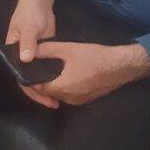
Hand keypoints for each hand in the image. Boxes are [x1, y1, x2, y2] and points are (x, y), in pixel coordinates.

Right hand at [6, 0, 58, 107]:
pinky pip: (47, 69)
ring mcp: (34, 55)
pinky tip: (62, 86)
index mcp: (13, 52)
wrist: (40, 1)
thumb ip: (27, 43)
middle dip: (40, 93)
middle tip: (53, 103)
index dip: (29, 88)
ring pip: (39, 76)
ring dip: (47, 88)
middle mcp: (22, 57)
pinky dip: (53, 78)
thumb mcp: (28, 27)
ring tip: (58, 100)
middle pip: (29, 79)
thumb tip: (26, 59)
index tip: (40, 97)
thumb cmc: (29, 13)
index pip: (18, 74)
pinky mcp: (45, 52)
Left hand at [31, 42, 149, 107]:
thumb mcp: (67, 49)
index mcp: (61, 88)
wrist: (120, 66)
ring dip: (54, 85)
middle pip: (49, 92)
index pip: (39, 88)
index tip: (29, 69)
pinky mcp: (87, 99)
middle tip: (38, 68)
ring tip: (50, 70)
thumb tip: (31, 51)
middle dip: (42, 82)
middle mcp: (68, 98)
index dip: (32, 79)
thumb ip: (47, 50)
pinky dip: (65, 87)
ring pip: (59, 94)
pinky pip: (70, 94)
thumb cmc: (93, 57)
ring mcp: (79, 101)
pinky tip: (66, 74)